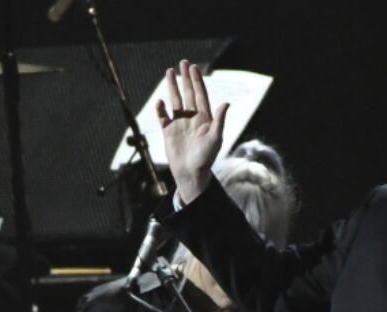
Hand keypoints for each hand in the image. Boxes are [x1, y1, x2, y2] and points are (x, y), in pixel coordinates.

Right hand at [157, 60, 228, 204]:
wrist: (191, 173)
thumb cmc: (206, 158)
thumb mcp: (215, 138)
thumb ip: (219, 120)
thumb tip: (226, 103)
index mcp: (205, 118)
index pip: (200, 95)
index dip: (197, 81)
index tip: (194, 67)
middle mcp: (192, 118)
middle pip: (188, 93)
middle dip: (185, 78)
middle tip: (182, 62)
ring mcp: (180, 123)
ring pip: (175, 101)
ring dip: (172, 87)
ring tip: (168, 72)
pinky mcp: (168, 131)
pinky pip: (163, 117)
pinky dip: (160, 109)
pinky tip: (160, 101)